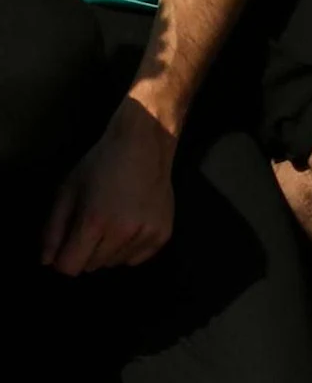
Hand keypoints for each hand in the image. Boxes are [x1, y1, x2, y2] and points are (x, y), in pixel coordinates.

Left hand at [41, 101, 176, 274]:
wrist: (145, 145)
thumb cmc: (100, 165)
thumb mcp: (67, 191)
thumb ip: (53, 230)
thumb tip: (47, 262)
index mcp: (95, 221)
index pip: (69, 267)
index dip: (63, 257)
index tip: (67, 242)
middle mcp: (123, 232)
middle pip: (91, 266)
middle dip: (85, 252)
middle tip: (92, 226)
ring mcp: (147, 234)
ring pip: (114, 264)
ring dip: (107, 251)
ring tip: (113, 224)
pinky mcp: (163, 234)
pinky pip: (136, 260)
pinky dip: (128, 250)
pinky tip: (130, 227)